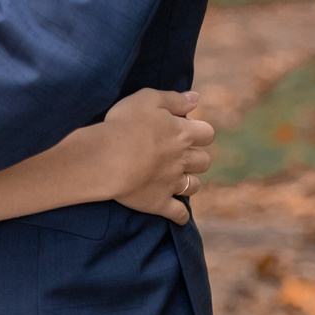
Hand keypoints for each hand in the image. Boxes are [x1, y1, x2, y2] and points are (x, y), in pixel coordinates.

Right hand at [103, 88, 212, 225]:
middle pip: (204, 161)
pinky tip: (177, 214)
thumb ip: (174, 98)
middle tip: (179, 155)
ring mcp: (172, 183)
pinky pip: (178, 215)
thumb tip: (196, 98)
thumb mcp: (147, 99)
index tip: (184, 130)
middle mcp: (183, 159)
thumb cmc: (124, 124)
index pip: (207, 133)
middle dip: (195, 158)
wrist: (107, 158)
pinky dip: (180, 216)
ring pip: (194, 186)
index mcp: (182, 133)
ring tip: (176, 179)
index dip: (198, 132)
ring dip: (189, 183)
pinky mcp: (159, 203)